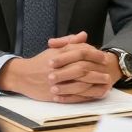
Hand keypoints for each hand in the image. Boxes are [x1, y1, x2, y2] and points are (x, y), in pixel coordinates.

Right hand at [0, 32, 120, 102]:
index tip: (104, 57)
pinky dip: (86, 96)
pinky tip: (95, 94)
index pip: (81, 52)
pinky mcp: (55, 94)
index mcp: (60, 55)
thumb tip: (84, 35)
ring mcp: (57, 82)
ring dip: (94, 85)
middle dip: (97, 72)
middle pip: (82, 69)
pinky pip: (73, 96)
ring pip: (79, 84)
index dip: (95, 55)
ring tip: (105, 85)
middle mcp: (59, 68)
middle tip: (108, 74)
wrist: (22, 75)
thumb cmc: (41, 62)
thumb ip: (70, 42)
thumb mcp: (55, 49)